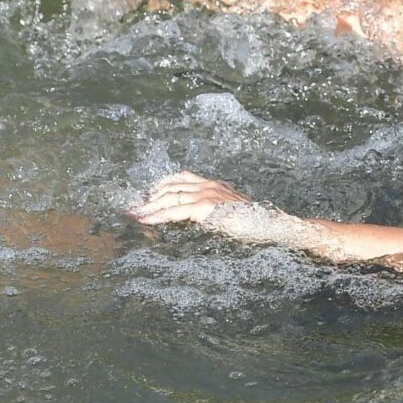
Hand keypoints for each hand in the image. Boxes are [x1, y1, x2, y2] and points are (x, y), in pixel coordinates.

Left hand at [134, 171, 252, 224]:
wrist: (267, 225)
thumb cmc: (254, 223)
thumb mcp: (233, 212)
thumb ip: (217, 211)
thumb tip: (205, 218)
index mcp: (214, 185)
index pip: (182, 178)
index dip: (163, 185)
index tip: (149, 194)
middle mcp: (208, 185)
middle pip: (171, 185)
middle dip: (150, 196)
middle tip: (135, 206)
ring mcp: (206, 194)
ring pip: (169, 197)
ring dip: (149, 206)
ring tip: (135, 214)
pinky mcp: (204, 207)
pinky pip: (174, 210)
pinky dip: (157, 215)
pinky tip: (147, 220)